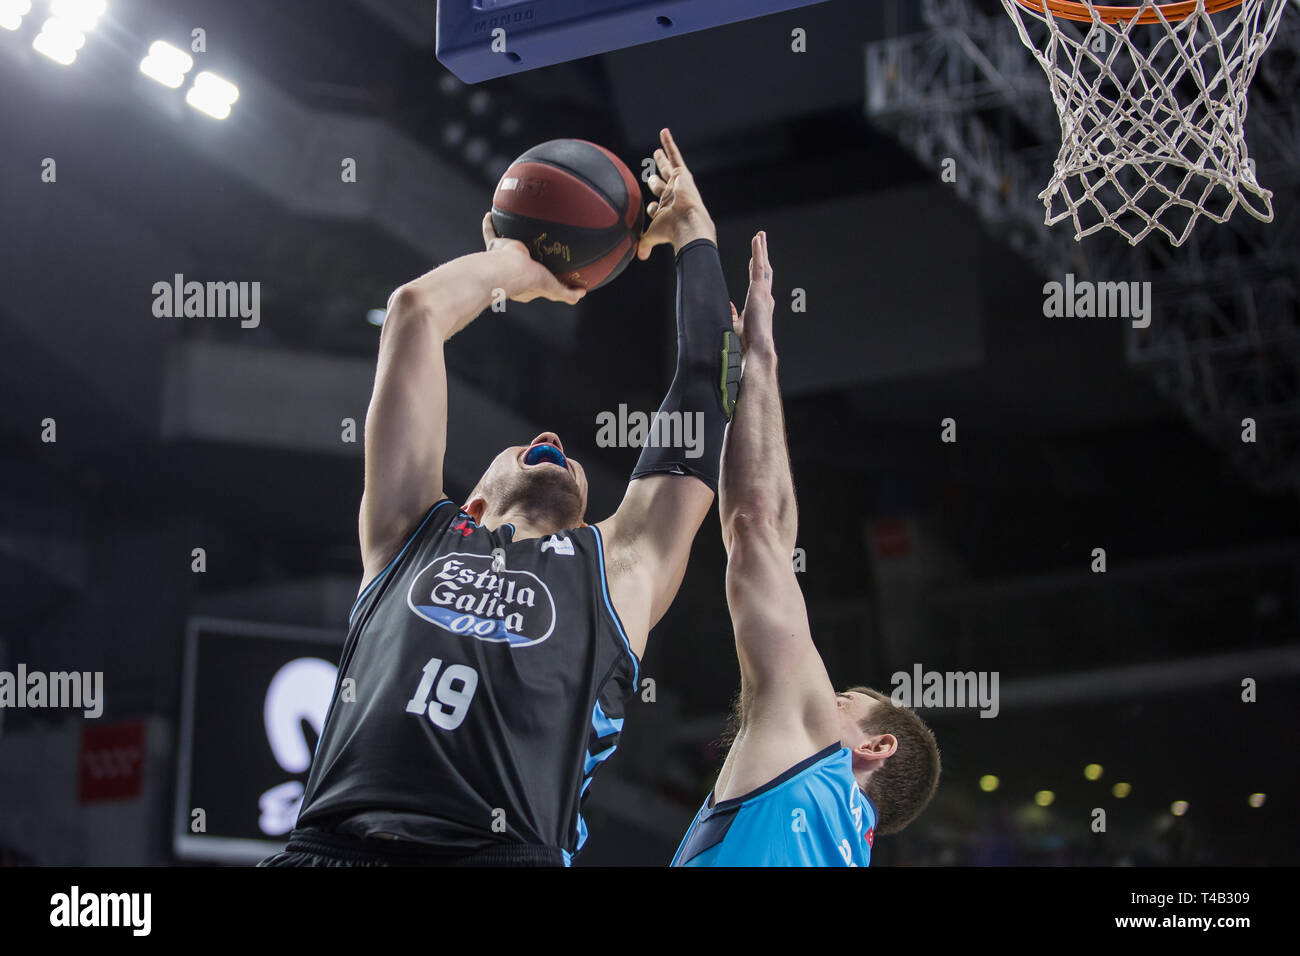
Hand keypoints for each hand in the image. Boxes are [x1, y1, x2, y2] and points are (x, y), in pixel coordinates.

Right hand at [481, 212, 585, 304]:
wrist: (511, 269)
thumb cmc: (531, 281)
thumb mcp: (555, 289)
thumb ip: (568, 294)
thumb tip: (582, 292)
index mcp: (524, 285)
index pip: (533, 282)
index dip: (540, 279)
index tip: (546, 273)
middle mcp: (511, 272)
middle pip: (519, 264)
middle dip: (524, 259)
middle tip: (532, 249)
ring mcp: (502, 259)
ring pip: (504, 248)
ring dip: (507, 241)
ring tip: (514, 231)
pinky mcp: (496, 246)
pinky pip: (490, 233)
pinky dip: (489, 225)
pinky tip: (490, 215)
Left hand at [636, 127, 716, 260]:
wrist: (688, 224)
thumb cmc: (672, 232)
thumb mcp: (653, 236)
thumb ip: (644, 244)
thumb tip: (638, 256)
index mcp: (667, 213)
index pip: (656, 208)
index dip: (651, 209)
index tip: (649, 210)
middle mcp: (673, 197)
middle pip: (662, 185)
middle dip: (657, 179)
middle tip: (653, 172)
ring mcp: (678, 185)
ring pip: (668, 168)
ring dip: (662, 159)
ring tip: (657, 151)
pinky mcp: (681, 174)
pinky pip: (674, 154)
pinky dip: (669, 143)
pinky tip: (663, 131)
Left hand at [730, 231, 775, 356]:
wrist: (757, 349)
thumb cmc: (746, 342)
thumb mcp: (736, 325)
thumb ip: (733, 314)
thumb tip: (729, 306)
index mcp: (760, 304)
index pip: (758, 282)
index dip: (757, 269)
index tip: (754, 260)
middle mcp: (765, 296)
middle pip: (764, 270)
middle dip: (762, 255)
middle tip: (761, 241)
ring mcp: (764, 292)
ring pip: (763, 265)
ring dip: (761, 249)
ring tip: (760, 236)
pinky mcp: (759, 290)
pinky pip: (759, 266)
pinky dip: (758, 251)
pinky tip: (757, 240)